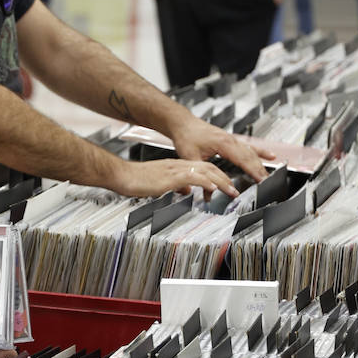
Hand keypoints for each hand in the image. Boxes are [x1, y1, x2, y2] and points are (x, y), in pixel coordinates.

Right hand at [112, 158, 237, 198]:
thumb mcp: (160, 184)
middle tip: (235, 190)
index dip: (218, 175)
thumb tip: (185, 192)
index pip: (203, 168)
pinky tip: (212, 188)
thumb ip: (175, 186)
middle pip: (208, 168)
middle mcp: (178, 166)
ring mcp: (174, 170)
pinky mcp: (169, 177)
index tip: (227, 185)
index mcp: (177, 166)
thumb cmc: (136, 180)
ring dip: (220, 181)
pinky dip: (204, 183)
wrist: (122, 175)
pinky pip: (191, 178)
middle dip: (225, 178)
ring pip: (204, 172)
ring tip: (231, 191)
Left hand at [168, 118, 273, 181]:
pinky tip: (270, 156)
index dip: (253, 171)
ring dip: (261, 164)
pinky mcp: (230, 140)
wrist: (183, 123)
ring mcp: (232, 139)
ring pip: (251, 152)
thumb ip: (200, 175)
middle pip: (250, 157)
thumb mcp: (191, 158)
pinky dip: (260, 152)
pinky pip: (249, 146)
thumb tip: (207, 193)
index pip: (243, 159)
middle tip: (268, 182)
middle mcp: (230, 140)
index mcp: (223, 143)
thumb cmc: (186, 136)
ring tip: (269, 175)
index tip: (261, 179)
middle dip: (260, 170)